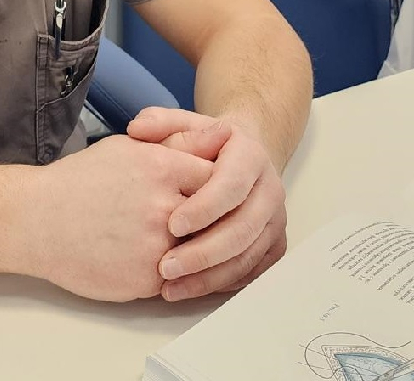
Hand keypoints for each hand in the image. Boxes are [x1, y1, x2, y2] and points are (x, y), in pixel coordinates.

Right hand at [25, 134, 217, 300]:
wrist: (35, 222)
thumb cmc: (80, 182)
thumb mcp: (130, 147)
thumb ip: (179, 141)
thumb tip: (225, 134)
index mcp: (162, 167)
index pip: (217, 177)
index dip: (212, 186)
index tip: (198, 191)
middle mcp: (163, 206)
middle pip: (214, 216)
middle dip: (205, 219)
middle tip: (185, 218)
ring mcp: (156, 246)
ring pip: (198, 249)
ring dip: (188, 247)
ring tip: (157, 238)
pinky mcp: (146, 279)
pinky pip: (178, 278)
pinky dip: (168, 271)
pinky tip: (140, 257)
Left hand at [126, 107, 287, 301]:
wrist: (243, 157)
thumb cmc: (207, 145)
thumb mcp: (185, 124)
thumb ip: (161, 123)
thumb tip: (138, 128)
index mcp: (250, 157)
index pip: (231, 186)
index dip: (204, 208)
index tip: (172, 224)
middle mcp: (270, 189)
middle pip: (243, 228)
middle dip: (204, 252)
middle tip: (166, 267)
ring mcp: (275, 220)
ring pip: (248, 256)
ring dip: (209, 277)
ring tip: (170, 287)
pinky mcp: (274, 244)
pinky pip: (253, 271)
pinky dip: (221, 285)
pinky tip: (190, 289)